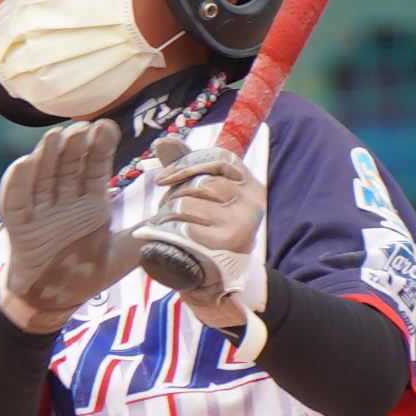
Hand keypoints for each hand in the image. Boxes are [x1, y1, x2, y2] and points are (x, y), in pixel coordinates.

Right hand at [0, 122, 142, 331]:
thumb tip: (180, 214)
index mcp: (88, 202)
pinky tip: (24, 163)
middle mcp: (63, 200)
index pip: (94, 167)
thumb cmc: (86, 274)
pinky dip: (16, 183)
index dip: (100, 147)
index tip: (107, 127)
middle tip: (84, 127)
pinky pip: (13, 203)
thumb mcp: (125, 252)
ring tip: (57, 136)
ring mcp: (39, 211)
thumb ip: (147, 233)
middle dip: (76, 146)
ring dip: (47, 156)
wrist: (54, 302)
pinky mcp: (18, 228)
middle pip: (68, 166)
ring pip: (42, 177)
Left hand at [133, 139, 267, 327]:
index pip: (219, 157)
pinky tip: (172, 235)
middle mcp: (253, 200)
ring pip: (190, 202)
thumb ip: (185, 164)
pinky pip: (188, 226)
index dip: (186, 163)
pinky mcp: (228, 242)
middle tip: (165, 207)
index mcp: (250, 183)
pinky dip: (173, 230)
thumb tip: (164, 141)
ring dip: (170, 212)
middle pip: (202, 181)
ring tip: (167, 221)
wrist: (214, 274)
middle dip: (176, 192)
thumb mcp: (201, 192)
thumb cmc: (206, 225)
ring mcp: (242, 221)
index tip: (163, 177)